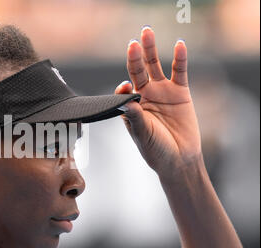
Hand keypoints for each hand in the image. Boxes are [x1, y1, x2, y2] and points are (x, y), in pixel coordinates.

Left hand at [115, 26, 202, 176]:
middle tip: (132, 41)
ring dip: (151, 49)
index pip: (124, 89)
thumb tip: (126, 95)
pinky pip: (179, 71)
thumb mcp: (141, 133)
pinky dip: (179, 58)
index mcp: (131, 105)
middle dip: (134, 55)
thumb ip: (134, 115)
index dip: (124, 86)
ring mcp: (162, 91)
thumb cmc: (155, 150)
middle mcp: (144, 95)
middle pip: (137, 69)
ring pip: (154, 65)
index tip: (127, 87)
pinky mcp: (180, 92)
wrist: (179, 160)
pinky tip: (179, 44)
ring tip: (147, 32)